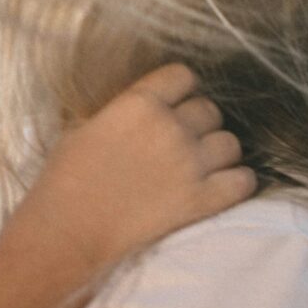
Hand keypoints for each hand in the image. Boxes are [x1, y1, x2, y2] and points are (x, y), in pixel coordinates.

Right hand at [6, 64, 252, 285]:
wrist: (69, 231)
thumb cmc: (64, 180)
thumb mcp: (84, 128)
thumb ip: (121, 113)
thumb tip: (139, 113)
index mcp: (139, 103)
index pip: (182, 76)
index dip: (180, 89)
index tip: (174, 103)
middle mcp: (171, 128)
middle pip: (209, 110)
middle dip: (199, 123)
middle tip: (183, 142)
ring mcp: (190, 164)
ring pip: (230, 143)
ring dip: (218, 152)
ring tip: (203, 165)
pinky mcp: (201, 200)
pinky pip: (243, 181)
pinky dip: (237, 182)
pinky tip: (224, 185)